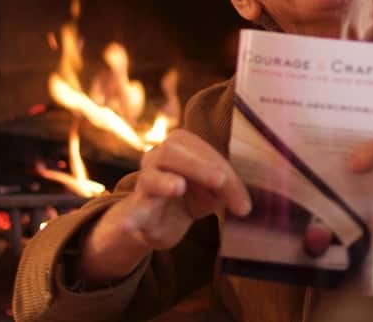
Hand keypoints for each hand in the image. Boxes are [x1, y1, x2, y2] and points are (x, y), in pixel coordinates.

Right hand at [80, 130, 251, 280]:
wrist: (158, 223)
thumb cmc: (190, 197)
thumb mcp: (213, 192)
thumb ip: (227, 191)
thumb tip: (244, 206)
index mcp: (179, 146)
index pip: (200, 149)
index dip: (223, 169)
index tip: (243, 203)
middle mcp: (156, 158)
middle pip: (172, 152)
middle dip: (198, 166)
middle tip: (220, 181)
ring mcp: (145, 185)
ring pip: (150, 178)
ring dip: (165, 182)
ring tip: (179, 186)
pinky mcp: (137, 213)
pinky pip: (131, 214)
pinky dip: (129, 219)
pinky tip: (128, 225)